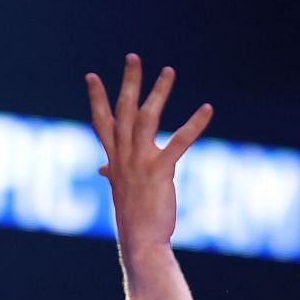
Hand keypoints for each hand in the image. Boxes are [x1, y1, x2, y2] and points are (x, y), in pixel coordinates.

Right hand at [83, 54, 213, 272]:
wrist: (140, 242)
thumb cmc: (133, 219)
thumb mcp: (121, 191)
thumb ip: (113, 173)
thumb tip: (103, 168)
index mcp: (115, 159)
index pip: (102, 123)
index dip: (97, 99)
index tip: (92, 76)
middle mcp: (123, 156)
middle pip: (123, 111)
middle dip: (128, 82)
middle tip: (134, 57)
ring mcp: (140, 162)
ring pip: (147, 118)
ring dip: (159, 92)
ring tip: (169, 71)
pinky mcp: (159, 171)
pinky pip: (178, 142)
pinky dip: (194, 124)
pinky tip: (207, 109)